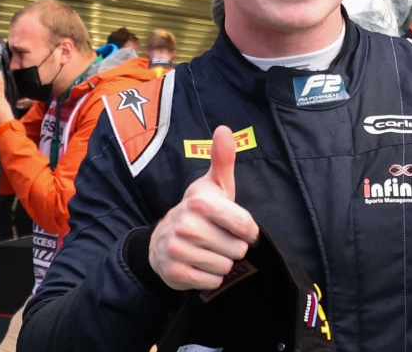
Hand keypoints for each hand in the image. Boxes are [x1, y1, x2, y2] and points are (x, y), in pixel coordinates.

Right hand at [149, 124, 259, 290]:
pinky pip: (212, 282)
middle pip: (237, 249)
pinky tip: (200, 264)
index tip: (239, 227)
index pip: (245, 227)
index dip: (248, 231)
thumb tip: (224, 129)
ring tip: (208, 250)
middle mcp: (186, 225)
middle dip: (232, 247)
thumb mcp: (214, 185)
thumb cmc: (199, 211)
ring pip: (225, 267)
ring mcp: (178, 249)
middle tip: (218, 238)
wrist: (163, 240)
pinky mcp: (175, 272)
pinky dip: (211, 277)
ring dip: (222, 262)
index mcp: (200, 202)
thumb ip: (223, 158)